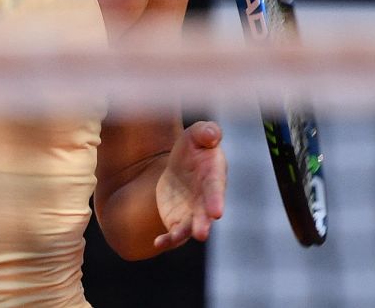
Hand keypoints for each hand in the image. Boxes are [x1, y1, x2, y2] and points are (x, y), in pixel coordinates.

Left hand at [153, 121, 226, 249]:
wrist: (180, 164)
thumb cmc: (194, 146)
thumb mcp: (197, 134)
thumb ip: (207, 132)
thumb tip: (213, 134)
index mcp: (214, 176)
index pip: (216, 189)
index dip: (216, 200)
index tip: (216, 212)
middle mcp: (206, 199)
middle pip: (205, 213)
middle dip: (203, 223)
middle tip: (201, 233)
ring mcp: (193, 212)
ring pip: (190, 227)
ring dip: (183, 233)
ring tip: (173, 237)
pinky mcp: (179, 220)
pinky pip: (174, 233)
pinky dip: (167, 240)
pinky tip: (158, 243)